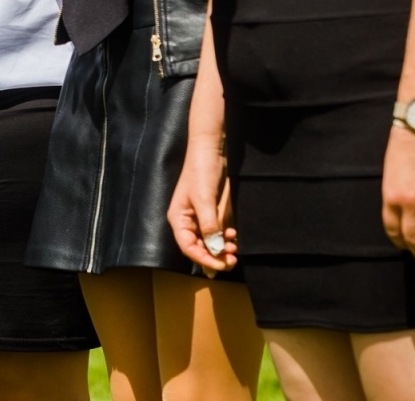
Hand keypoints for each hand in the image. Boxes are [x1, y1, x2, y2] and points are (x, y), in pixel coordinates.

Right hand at [167, 142, 236, 275]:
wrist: (211, 149)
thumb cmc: (201, 171)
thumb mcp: (204, 199)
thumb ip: (209, 225)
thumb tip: (215, 250)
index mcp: (179, 219)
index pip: (189, 247)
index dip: (204, 259)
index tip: (221, 264)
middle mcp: (188, 221)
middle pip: (200, 248)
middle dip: (215, 255)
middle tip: (233, 260)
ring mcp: (201, 217)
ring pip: (210, 242)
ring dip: (222, 248)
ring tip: (235, 247)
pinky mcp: (213, 212)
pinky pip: (219, 232)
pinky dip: (226, 237)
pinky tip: (234, 235)